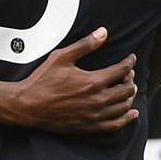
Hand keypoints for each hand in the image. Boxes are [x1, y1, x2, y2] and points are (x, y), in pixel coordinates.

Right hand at [8, 28, 137, 132]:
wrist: (28, 106)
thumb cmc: (42, 81)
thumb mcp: (62, 57)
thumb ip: (85, 45)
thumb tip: (103, 33)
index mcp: (93, 81)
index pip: (122, 70)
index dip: (129, 62)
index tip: (130, 58)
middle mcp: (98, 100)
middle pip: (127, 89)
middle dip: (130, 79)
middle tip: (128, 74)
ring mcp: (95, 115)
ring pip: (124, 106)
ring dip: (129, 96)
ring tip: (128, 90)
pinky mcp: (90, 127)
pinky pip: (116, 125)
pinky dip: (127, 118)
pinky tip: (131, 113)